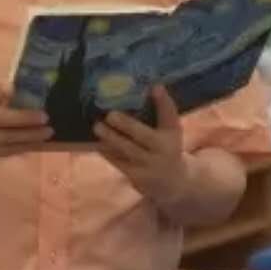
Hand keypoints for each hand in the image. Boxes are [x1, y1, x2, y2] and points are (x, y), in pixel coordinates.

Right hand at [0, 84, 51, 168]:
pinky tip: (30, 147)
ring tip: (45, 139)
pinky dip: (17, 151)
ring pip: (7, 147)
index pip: (1, 117)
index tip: (42, 115)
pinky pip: (1, 155)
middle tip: (51, 129)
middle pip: (7, 135)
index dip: (23, 117)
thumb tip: (13, 86)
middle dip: (30, 133)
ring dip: (28, 144)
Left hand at [94, 86, 187, 207]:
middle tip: (110, 114)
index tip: (155, 87)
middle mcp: (164, 150)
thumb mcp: (169, 131)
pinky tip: (97, 142)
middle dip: (127, 125)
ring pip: (128, 150)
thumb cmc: (167, 148)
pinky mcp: (137, 177)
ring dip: (111, 138)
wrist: (173, 183)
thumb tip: (148, 86)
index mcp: (172, 134)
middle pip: (144, 135)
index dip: (163, 102)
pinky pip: (119, 162)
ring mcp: (150, 165)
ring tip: (98, 127)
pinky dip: (107, 151)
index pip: (170, 116)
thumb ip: (161, 112)